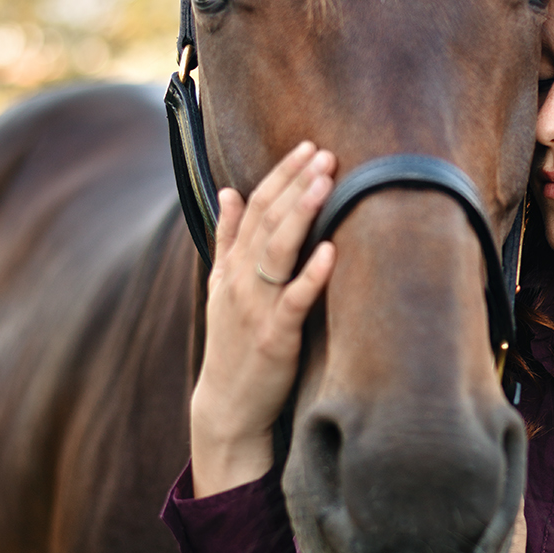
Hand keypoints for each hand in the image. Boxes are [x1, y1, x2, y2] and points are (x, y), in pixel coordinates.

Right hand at [190, 142, 335, 496]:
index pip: (255, 206)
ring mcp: (256, 308)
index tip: (307, 147)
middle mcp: (241, 280)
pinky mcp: (275, 338)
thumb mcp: (222, 287)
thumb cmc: (233, 343)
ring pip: (278, 251)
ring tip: (325, 182)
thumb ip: (226, 238)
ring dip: (301, 213)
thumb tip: (228, 191)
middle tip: (324, 152)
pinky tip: (331, 250)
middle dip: (296, 184)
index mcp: (232, 264)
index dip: (281, 175)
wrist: (227, 405)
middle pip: (268, 220)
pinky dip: (312, 275)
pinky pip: (295, 301)